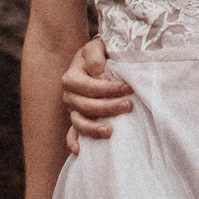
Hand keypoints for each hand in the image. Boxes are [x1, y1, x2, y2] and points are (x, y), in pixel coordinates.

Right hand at [61, 37, 133, 154]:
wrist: (94, 60)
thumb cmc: (98, 54)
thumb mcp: (96, 47)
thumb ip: (95, 54)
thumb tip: (97, 71)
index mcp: (72, 77)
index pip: (90, 87)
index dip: (109, 89)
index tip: (129, 87)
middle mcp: (69, 95)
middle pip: (86, 106)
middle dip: (109, 107)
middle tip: (129, 106)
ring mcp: (72, 109)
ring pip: (79, 122)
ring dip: (94, 128)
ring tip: (111, 132)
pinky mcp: (77, 119)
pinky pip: (72, 133)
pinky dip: (73, 142)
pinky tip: (79, 151)